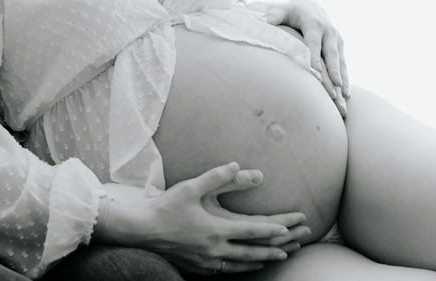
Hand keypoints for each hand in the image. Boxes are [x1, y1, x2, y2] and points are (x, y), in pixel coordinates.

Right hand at [98, 163, 308, 273]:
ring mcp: (207, 261)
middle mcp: (215, 249)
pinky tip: (243, 266)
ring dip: (260, 260)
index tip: (289, 227)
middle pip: (253, 252)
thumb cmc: (166, 208)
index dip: (273, 229)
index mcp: (217, 229)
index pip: (253, 230)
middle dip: (275, 248)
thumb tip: (238, 165)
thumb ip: (217, 176)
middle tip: (294, 245)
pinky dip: (240, 268)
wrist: (141, 232)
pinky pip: (225, 270)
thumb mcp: (191, 187)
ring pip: (241, 265)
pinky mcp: (198, 267)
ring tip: (275, 257)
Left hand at [257, 0, 349, 116]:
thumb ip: (272, 16)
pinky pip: (343, 63)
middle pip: (331, 52)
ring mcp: (336, 39)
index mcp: (314, 23)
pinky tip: (346, 94)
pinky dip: (345, 77)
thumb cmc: (292, 12)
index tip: (315, 70)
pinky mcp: (340, 45)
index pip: (314, 41)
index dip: (314, 56)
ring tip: (345, 96)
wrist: (311, 6)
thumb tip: (260, 22)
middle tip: (336, 85)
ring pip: (340, 60)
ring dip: (343, 77)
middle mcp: (328, 31)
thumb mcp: (282, 10)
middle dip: (334, 69)